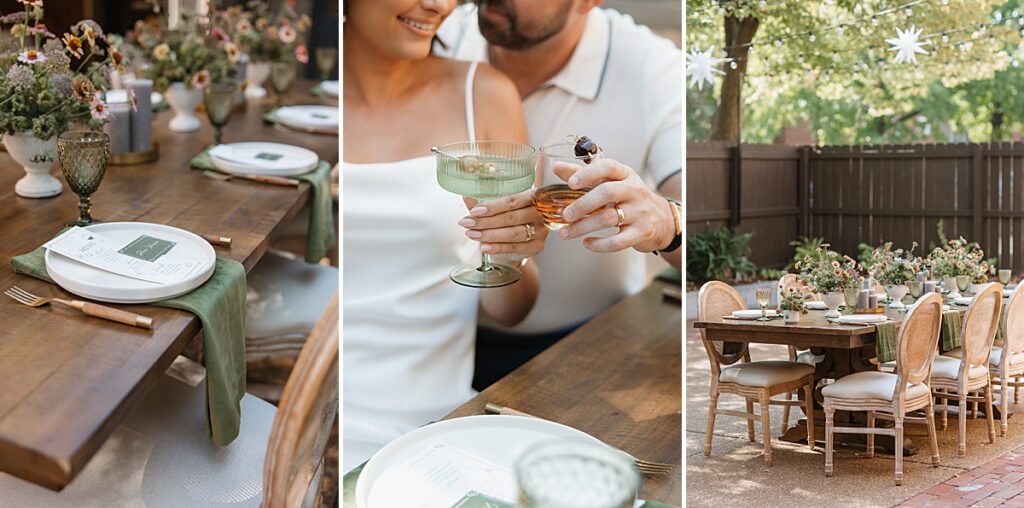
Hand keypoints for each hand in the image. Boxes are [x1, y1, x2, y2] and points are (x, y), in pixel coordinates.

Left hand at [458, 188, 547, 263]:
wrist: (517, 242)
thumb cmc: (508, 219)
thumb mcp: (496, 209)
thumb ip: (483, 204)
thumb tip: (467, 198)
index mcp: (533, 196)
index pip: (513, 200)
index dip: (493, 206)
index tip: (474, 211)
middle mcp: (540, 213)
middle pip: (512, 217)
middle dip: (486, 221)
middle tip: (467, 223)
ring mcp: (540, 231)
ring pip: (513, 233)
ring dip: (490, 234)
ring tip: (472, 234)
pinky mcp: (536, 246)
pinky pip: (514, 247)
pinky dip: (497, 248)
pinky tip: (483, 247)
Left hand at [553, 158, 674, 252]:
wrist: (663, 220)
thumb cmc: (630, 198)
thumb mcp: (613, 182)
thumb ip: (584, 175)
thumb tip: (556, 167)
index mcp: (625, 175)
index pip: (608, 167)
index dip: (588, 173)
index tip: (570, 183)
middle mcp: (634, 190)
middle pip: (607, 192)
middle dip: (583, 204)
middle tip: (565, 215)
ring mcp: (639, 212)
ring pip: (608, 218)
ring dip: (583, 227)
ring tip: (566, 233)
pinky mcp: (641, 232)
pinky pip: (618, 241)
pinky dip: (600, 244)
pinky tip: (587, 243)